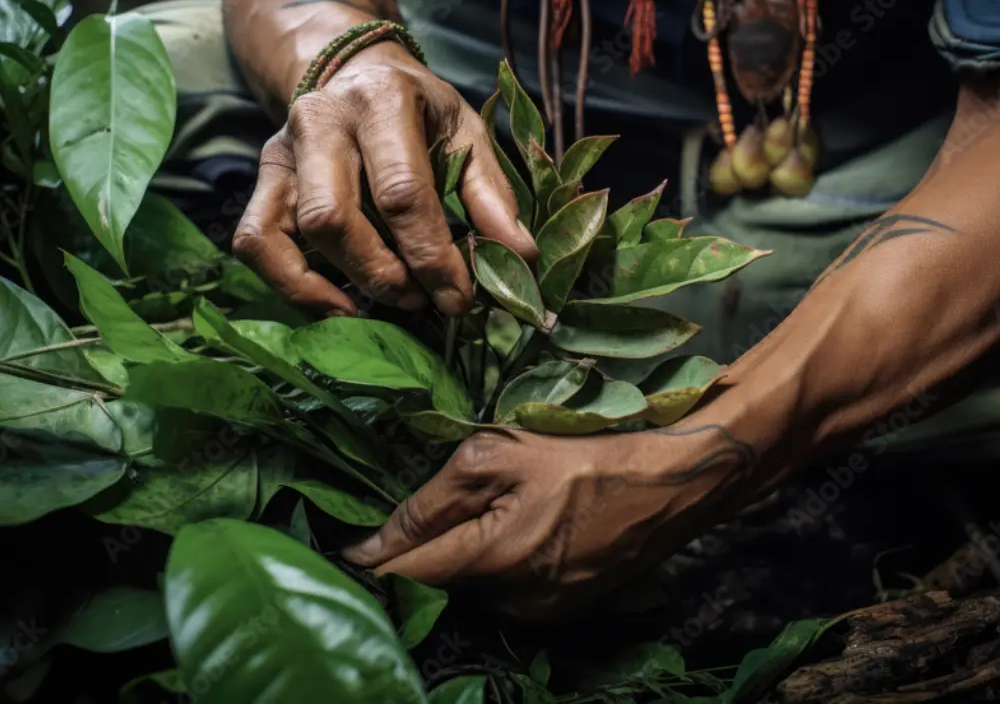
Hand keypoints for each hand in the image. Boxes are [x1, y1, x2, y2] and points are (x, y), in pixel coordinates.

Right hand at [233, 41, 536, 315]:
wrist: (357, 75)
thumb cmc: (421, 110)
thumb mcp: (466, 134)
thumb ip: (491, 195)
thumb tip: (519, 258)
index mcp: (382, 100)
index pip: (401, 191)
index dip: (432, 256)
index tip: (460, 297)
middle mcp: (320, 121)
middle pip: (334, 217)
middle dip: (385, 275)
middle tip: (427, 302)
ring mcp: (282, 151)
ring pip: (289, 233)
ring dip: (344, 283)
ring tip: (395, 302)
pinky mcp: (263, 179)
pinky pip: (255, 242)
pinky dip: (294, 285)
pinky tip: (342, 305)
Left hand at [342, 423, 755, 621]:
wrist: (671, 478)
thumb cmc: (581, 452)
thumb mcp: (496, 454)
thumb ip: (429, 502)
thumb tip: (374, 543)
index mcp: (493, 558)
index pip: (408, 577)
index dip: (374, 562)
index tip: (343, 549)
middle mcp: (515, 601)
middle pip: (442, 584)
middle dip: (428, 551)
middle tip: (441, 504)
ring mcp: (546, 611)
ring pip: (478, 587)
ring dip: (470, 556)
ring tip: (499, 508)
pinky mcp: (568, 609)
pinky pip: (513, 592)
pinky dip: (504, 565)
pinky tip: (528, 526)